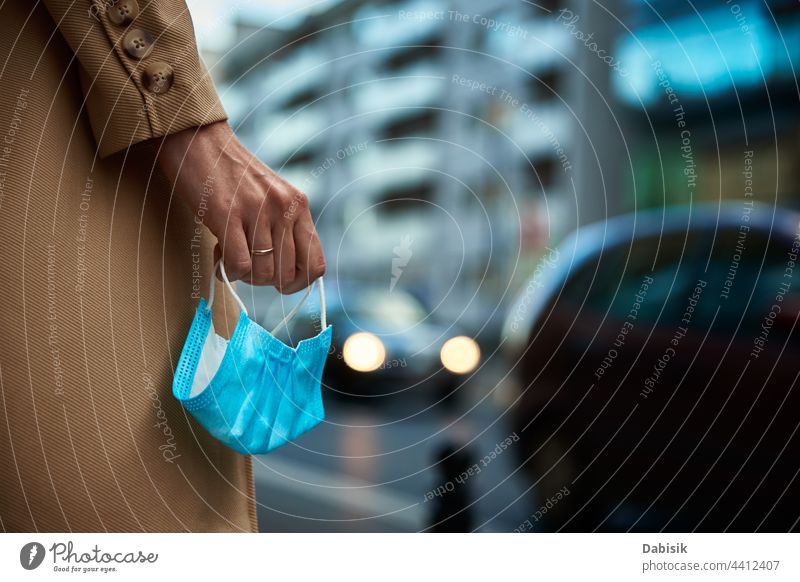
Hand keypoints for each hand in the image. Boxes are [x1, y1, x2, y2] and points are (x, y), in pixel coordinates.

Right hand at [156, 121, 325, 293]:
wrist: (198, 141)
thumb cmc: (232, 177)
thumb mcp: (271, 196)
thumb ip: (284, 228)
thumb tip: (285, 277)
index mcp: (299, 205)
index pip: (315, 264)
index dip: (298, 283)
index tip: (279, 282)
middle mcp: (284, 208)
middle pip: (286, 275)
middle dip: (265, 281)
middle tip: (247, 266)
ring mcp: (257, 210)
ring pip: (262, 274)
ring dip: (244, 276)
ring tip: (229, 256)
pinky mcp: (227, 214)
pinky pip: (239, 265)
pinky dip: (228, 271)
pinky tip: (219, 256)